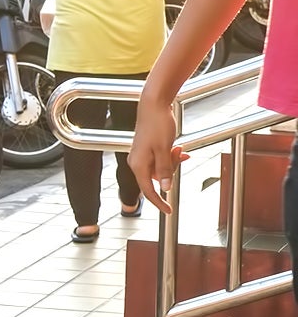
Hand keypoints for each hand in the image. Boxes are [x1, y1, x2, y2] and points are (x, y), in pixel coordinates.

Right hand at [129, 87, 189, 211]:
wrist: (153, 105)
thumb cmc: (157, 124)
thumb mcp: (164, 149)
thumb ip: (165, 170)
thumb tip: (165, 188)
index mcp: (138, 165)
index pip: (149, 190)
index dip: (160, 202)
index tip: (169, 210)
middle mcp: (137, 162)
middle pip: (156, 178)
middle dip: (170, 171)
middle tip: (179, 155)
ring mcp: (141, 156)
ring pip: (160, 169)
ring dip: (172, 162)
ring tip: (178, 148)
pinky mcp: (146, 149)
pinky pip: (159, 160)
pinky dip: (169, 157)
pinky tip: (177, 149)